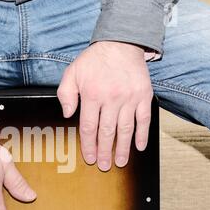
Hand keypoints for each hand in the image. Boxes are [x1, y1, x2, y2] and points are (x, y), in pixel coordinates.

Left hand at [57, 41, 153, 170]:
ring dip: (123, 148)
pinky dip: (142, 134)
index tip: (90, 158)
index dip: (88, 146)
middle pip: (107, 132)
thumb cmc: (94, 61)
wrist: (120, 43)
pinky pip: (144, 119)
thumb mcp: (72, 73)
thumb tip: (67, 115)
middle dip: (105, 152)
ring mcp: (130, 98)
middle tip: (105, 166)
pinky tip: (139, 147)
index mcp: (92, 95)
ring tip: (120, 162)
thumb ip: (66, 94)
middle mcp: (111, 99)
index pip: (89, 127)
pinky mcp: (144, 95)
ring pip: (126, 129)